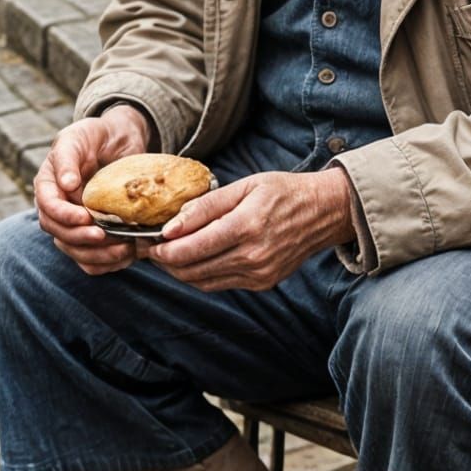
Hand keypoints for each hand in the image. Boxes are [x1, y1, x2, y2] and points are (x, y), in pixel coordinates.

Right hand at [34, 106, 152, 274]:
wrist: (119, 142)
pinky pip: (93, 259)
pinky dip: (108, 263)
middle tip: (104, 235)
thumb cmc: (95, 135)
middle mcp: (58, 208)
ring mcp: (75, 224)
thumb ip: (67, 158)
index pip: (47, 207)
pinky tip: (128, 256)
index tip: (85, 216)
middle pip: (59, 234)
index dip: (64, 216)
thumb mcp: (78, 136)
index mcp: (48, 186)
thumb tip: (66, 185)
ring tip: (124, 249)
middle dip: (81, 238)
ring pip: (76, 251)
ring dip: (98, 255)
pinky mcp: (92, 234)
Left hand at [147, 169, 356, 291]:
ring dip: (179, 271)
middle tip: (152, 247)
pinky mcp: (262, 283)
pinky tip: (194, 259)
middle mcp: (253, 256)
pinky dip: (200, 275)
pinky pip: (219, 284)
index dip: (163, 249)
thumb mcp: (244, 186)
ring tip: (168, 253)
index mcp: (247, 227)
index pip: (192, 248)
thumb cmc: (283, 192)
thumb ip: (205, 206)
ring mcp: (259, 274)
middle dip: (165, 261)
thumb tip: (170, 226)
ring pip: (202, 282)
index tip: (148, 241)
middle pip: (192, 270)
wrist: (322, 212)